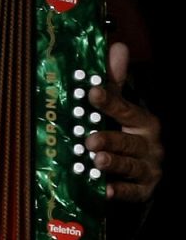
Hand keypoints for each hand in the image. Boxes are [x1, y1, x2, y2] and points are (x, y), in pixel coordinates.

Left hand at [84, 41, 162, 201]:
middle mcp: (148, 144)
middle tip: (90, 139)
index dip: (109, 101)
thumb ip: (114, 82)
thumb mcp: (120, 107)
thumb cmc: (126, 131)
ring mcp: (147, 168)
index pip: (125, 109)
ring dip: (113, 163)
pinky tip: (104, 190)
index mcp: (142, 120)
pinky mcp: (143, 190)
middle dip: (110, 139)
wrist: (143, 170)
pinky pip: (132, 192)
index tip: (91, 93)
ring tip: (96, 160)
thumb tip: (117, 46)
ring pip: (130, 166)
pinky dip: (119, 192)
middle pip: (129, 141)